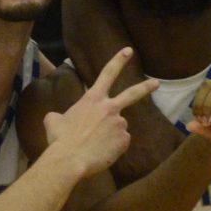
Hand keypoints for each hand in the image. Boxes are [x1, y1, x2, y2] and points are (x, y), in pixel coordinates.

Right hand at [44, 47, 159, 177]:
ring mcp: (119, 124)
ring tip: (95, 145)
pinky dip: (113, 148)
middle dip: (146, 87)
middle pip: (132, 93)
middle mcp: (110, 108)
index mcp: (93, 99)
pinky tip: (101, 152)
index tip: (128, 51)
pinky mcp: (124, 140)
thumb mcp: (53, 120)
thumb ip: (60, 115)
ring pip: (118, 127)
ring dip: (110, 134)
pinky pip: (120, 143)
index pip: (107, 73)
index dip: (118, 60)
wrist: (70, 159)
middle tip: (156, 83)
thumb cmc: (60, 139)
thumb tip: (58, 119)